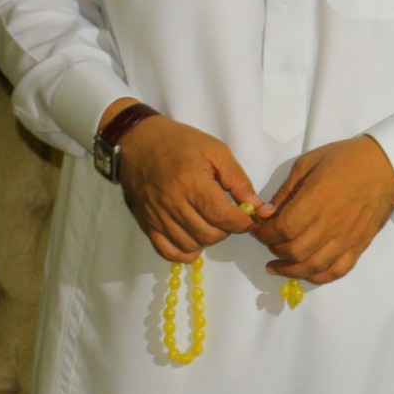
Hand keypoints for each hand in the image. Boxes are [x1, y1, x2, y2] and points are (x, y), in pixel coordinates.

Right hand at [107, 99, 262, 263]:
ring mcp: (157, 216)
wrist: (137, 141)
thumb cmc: (179, 142)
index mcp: (191, 182)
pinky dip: (185, 252)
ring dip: (209, 240)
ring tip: (212, 223)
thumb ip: (238, 179)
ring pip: (191, 245)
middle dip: (227, 230)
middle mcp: (173, 203)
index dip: (242, 222)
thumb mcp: (215, 150)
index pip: (223, 217)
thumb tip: (256, 205)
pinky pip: (167, 251)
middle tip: (229, 216)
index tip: (248, 217)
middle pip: (209, 234)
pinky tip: (195, 240)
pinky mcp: (146, 223)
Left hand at [249, 136, 393, 283]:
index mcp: (316, 201)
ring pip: (313, 266)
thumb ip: (285, 192)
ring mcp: (346, 238)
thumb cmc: (346, 160)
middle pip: (294, 251)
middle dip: (274, 250)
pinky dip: (319, 277)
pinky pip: (337, 270)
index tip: (258, 229)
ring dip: (291, 270)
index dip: (264, 234)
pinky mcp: (359, 245)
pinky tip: (306, 273)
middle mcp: (331, 224)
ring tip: (278, 266)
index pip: (282, 229)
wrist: (385, 165)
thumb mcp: (307, 164)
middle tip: (269, 242)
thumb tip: (266, 214)